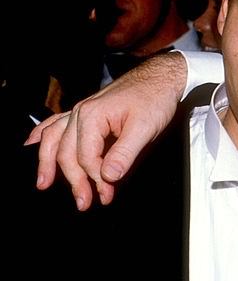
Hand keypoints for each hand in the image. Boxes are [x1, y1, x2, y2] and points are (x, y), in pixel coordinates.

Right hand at [25, 53, 188, 209]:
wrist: (160, 78)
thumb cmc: (155, 99)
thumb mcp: (146, 128)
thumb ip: (125, 153)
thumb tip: (108, 176)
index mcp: (92, 116)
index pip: (86, 157)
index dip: (96, 180)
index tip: (106, 196)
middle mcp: (80, 113)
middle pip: (67, 153)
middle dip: (74, 180)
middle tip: (84, 202)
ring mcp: (80, 111)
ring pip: (54, 139)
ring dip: (47, 162)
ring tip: (44, 183)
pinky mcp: (86, 112)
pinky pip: (55, 124)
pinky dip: (42, 136)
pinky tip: (33, 146)